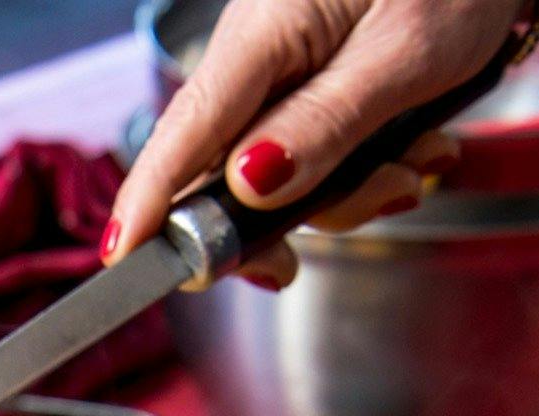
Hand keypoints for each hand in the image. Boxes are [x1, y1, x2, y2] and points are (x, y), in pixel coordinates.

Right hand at [109, 0, 526, 287]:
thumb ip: (327, 123)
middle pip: (226, 170)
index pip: (187, 129)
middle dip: (286, 215)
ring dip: (347, 193)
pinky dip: (361, 171)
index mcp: (264, 34)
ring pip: (275, 176)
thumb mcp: (405, 55)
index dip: (150, 200)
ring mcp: (280, 74)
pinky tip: (415, 147)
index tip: (122, 258)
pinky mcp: (307, 88)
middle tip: (341, 229)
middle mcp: (256, 56)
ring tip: (416, 165)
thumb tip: (249, 185)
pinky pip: (309, 155)